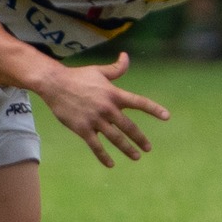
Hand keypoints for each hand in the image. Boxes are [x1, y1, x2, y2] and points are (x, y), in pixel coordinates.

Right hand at [35, 51, 170, 167]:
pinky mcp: (83, 129)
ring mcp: (95, 120)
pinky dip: (104, 156)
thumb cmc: (78, 76)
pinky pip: (96, 146)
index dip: (154, 109)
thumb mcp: (99, 70)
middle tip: (148, 148)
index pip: (139, 102)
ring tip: (136, 157)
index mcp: (114, 94)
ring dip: (127, 149)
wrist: (54, 83)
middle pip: (129, 127)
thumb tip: (126, 57)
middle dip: (140, 139)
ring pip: (115, 139)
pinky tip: (111, 164)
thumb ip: (116, 68)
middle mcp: (108, 108)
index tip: (166, 117)